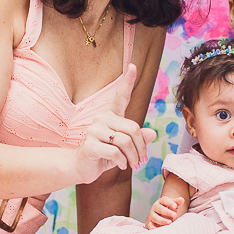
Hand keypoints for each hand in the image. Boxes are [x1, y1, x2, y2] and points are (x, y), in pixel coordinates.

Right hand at [74, 63, 157, 184]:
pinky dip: (122, 161)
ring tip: (133, 165)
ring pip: (125, 141)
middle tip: (142, 160)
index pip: (121, 96)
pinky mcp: (89, 144)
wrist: (82, 167)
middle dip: (141, 147)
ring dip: (133, 156)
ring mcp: (94, 130)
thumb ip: (138, 139)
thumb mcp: (125, 148)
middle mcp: (101, 119)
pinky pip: (115, 151)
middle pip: (132, 128)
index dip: (127, 81)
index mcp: (111, 116)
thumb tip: (152, 133)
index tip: (133, 66)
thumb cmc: (104, 155)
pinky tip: (121, 166)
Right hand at [147, 196, 182, 228]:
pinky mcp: (150, 222)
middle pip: (159, 208)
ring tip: (170, 222)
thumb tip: (181, 199)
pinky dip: (153, 227)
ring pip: (155, 217)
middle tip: (175, 215)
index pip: (164, 200)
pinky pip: (150, 225)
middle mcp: (155, 207)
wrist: (159, 215)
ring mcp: (152, 215)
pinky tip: (158, 229)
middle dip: (167, 212)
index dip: (169, 202)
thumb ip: (177, 202)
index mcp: (161, 202)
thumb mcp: (173, 205)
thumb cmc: (168, 209)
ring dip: (162, 220)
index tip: (175, 206)